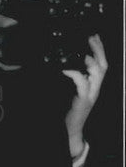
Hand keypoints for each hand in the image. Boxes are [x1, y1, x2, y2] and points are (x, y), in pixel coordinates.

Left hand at [63, 35, 107, 158]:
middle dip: (99, 50)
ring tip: (84, 52)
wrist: (70, 131)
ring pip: (98, 74)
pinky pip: (82, 85)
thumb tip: (64, 65)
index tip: (94, 36)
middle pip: (104, 66)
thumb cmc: (69, 112)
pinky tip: (67, 70)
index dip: (100, 49)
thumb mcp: (71, 93)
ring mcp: (91, 95)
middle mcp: (95, 89)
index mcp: (94, 86)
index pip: (101, 64)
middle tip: (91, 37)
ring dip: (92, 61)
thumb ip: (73, 80)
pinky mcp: (83, 102)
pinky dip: (76, 75)